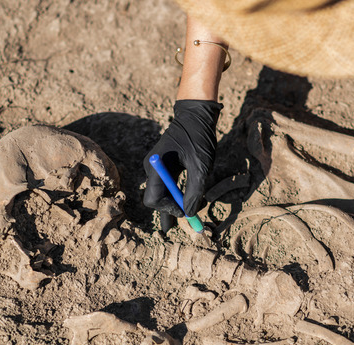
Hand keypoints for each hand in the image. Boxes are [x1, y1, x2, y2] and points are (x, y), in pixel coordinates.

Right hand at [143, 99, 221, 216]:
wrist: (196, 114)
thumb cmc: (198, 136)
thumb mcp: (201, 165)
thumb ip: (195, 190)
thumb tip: (190, 213)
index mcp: (156, 167)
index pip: (153, 199)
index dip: (169, 210)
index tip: (188, 211)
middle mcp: (152, 168)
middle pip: (157, 199)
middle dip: (174, 210)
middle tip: (191, 221)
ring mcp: (157, 167)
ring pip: (163, 194)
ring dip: (178, 203)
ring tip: (195, 212)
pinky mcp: (164, 165)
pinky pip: (168, 185)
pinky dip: (179, 194)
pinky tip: (190, 200)